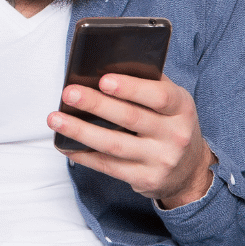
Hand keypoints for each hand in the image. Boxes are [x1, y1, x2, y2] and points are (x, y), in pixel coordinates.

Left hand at [50, 73, 213, 206]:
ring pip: (114, 145)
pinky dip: (84, 155)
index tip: (104, 80)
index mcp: (182, 108)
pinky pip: (108, 166)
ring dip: (81, 131)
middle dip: (96, 104)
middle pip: (131, 118)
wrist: (190, 170)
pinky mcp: (145, 179)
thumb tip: (105, 65)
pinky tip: (65, 144)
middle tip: (68, 93)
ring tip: (55, 119)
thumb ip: (147, 84)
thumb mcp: (171, 102)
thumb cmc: (170, 124)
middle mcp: (175, 135)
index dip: (131, 88)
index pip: (159, 96)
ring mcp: (161, 160)